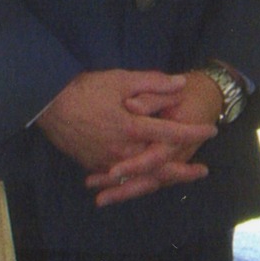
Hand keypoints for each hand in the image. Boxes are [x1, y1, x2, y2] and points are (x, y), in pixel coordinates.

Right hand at [87, 69, 225, 206]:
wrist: (48, 104)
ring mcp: (108, 161)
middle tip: (202, 171)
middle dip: (183, 170)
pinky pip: (121, 179)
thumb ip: (154, 83)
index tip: (211, 130)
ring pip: (141, 177)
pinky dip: (137, 180)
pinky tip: (148, 179)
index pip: (171, 132)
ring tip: (180, 177)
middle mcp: (123, 150)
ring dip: (163, 178)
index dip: (193, 131)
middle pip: (160, 166)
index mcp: (132, 127)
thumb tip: (181, 84)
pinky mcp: (94, 165)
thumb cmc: (85, 89)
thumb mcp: (121, 79)